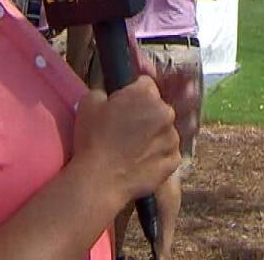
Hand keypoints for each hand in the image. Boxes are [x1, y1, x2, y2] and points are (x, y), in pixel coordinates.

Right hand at [69, 76, 180, 201]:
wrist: (100, 180)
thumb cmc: (92, 140)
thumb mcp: (88, 103)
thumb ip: (104, 92)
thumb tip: (109, 96)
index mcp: (146, 94)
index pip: (145, 84)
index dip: (132, 95)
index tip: (123, 107)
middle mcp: (165, 113)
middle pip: (158, 107)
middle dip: (146, 114)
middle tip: (126, 130)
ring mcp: (173, 138)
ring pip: (165, 130)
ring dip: (153, 135)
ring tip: (132, 149)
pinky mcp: (174, 160)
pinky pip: (168, 153)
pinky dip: (158, 156)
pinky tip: (140, 162)